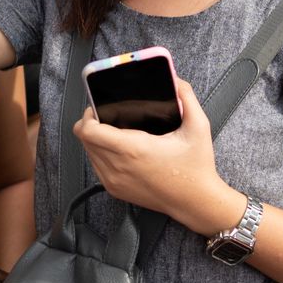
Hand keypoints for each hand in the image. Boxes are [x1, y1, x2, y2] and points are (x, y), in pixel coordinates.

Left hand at [73, 78, 242, 234]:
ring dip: (94, 139)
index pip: (89, 131)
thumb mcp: (198, 127)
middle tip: (106, 115)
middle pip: (84, 139)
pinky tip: (117, 148)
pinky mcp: (115, 190)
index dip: (88, 115)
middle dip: (90, 123)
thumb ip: (187, 97)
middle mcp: (118, 167)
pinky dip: (100, 154)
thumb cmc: (196, 167)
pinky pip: (96, 166)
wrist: (195, 202)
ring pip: (88, 153)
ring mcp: (114, 181)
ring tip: (113, 130)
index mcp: (133, 149)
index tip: (99, 107)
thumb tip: (176, 80)